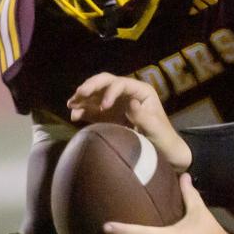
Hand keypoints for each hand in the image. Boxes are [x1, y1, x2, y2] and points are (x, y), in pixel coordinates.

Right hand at [66, 73, 190, 168]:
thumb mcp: (155, 128)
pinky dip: (82, 110)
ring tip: (71, 104)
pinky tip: (74, 116)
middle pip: (105, 81)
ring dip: (83, 96)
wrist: (162, 152)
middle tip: (79, 94)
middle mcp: (127, 93)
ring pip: (96, 93)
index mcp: (141, 91)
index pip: (121, 83)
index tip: (104, 107)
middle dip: (91, 86)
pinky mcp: (108, 115)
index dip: (110, 92)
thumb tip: (131, 102)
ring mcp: (116, 103)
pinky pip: (92, 109)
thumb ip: (143, 116)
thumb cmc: (162, 137)